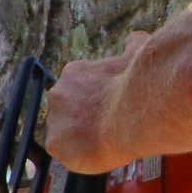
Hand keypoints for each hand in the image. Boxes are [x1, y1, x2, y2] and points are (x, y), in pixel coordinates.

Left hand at [41, 31, 149, 173]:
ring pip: (65, 132)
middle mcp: (58, 93)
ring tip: (105, 141)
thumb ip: (131, 48)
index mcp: (74, 73)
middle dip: (84, 116)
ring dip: (81, 136)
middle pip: (67, 109)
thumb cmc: (136, 84)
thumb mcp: (136, 56)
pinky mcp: (55, 144)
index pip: (78, 87)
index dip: (94, 98)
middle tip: (107, 124)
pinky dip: (80, 155)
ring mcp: (54, 119)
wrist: (132, 113)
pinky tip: (98, 152)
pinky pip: (66, 154)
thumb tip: (136, 37)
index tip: (108, 105)